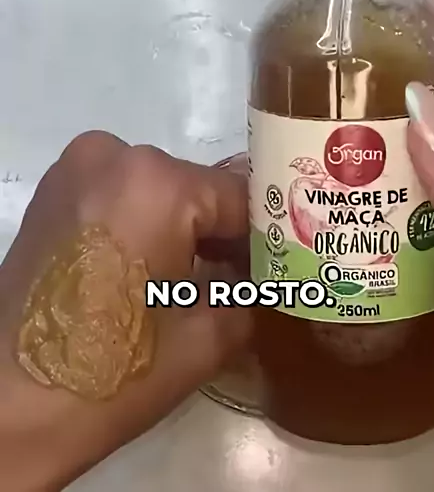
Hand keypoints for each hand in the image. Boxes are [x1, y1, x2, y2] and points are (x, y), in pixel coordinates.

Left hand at [0, 134, 249, 490]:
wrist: (7, 406)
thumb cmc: (116, 370)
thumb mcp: (209, 337)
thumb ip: (253, 292)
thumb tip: (267, 274)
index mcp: (158, 182)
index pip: (241, 198)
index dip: (265, 238)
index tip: (278, 270)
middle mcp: (114, 155)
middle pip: (197, 191)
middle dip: (221, 235)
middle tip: (238, 280)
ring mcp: (75, 168)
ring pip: (159, 191)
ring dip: (182, 230)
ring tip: (194, 280)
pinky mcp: (53, 192)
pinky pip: (121, 195)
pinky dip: (144, 225)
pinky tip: (150, 270)